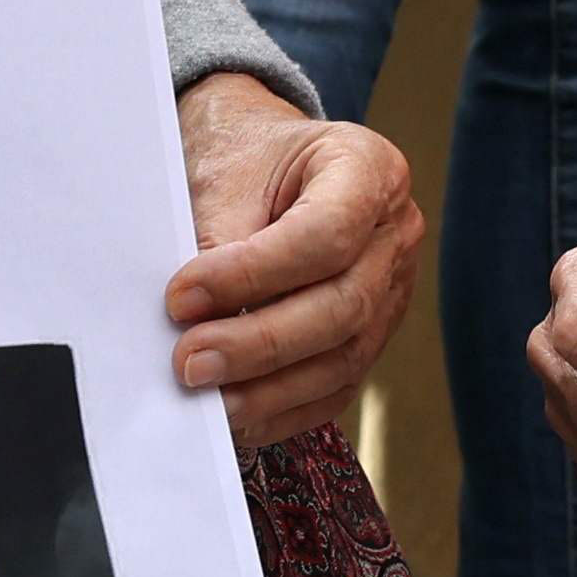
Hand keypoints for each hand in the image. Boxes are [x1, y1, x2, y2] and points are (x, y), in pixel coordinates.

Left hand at [171, 77, 419, 447]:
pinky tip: (237, 416)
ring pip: (344, 357)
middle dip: (261, 344)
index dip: (252, 275)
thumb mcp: (225, 178)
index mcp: (369, 170)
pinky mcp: (372, 337)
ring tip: (206, 396)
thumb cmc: (243, 161)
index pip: (325, 235)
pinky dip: (284, 409)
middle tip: (189, 362)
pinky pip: (337, 388)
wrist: (262, 166)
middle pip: (343, 306)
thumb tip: (194, 324)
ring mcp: (392, 291)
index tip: (181, 297)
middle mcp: (395, 234)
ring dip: (269, 388)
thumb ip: (218, 244)